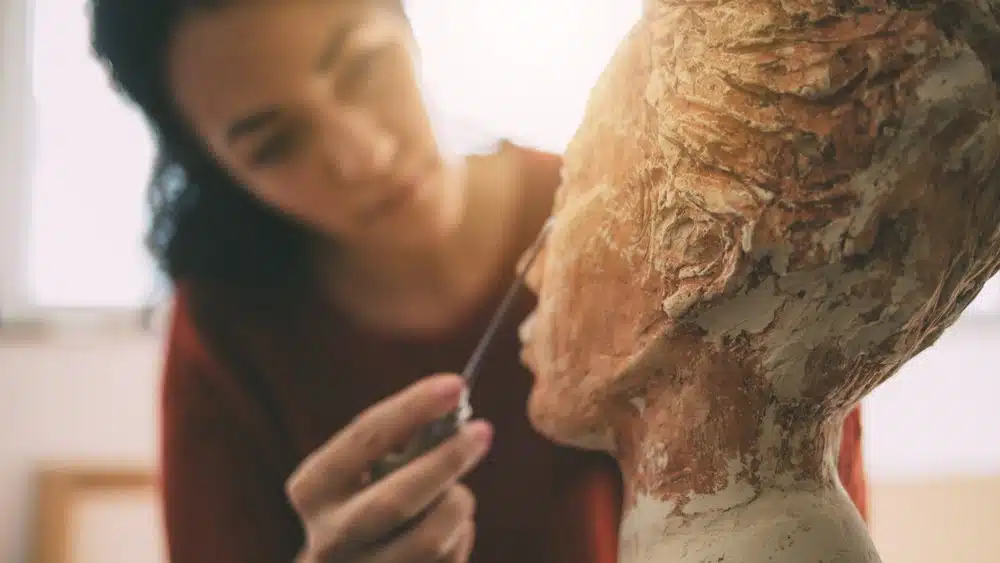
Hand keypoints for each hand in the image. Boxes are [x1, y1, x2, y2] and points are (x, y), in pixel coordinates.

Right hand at [287, 374, 492, 562]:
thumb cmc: (367, 504)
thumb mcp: (364, 471)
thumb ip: (399, 443)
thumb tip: (452, 409)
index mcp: (313, 489)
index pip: (363, 438)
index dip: (412, 408)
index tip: (454, 385)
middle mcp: (327, 539)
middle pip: (395, 500)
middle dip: (446, 461)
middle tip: (482, 432)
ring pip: (429, 539)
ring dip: (456, 506)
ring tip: (457, 495)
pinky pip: (447, 562)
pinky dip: (460, 537)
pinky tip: (450, 531)